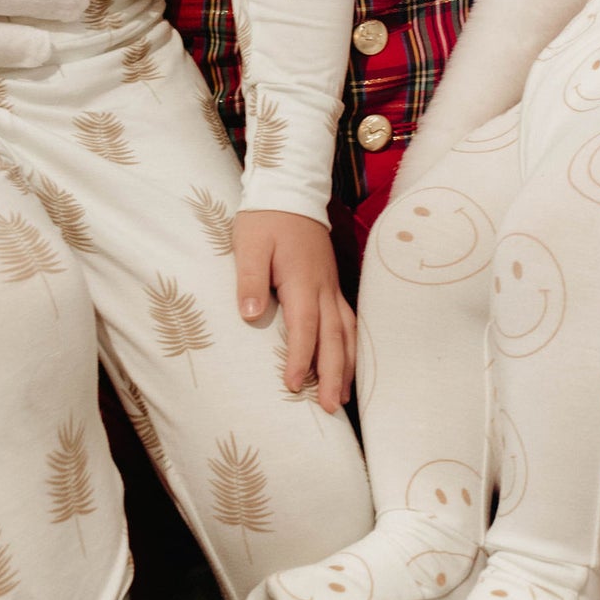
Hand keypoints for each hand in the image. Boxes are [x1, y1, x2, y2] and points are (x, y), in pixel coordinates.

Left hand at [234, 210, 353, 412]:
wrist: (291, 191)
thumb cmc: (265, 220)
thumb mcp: (249, 245)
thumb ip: (250, 280)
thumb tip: (251, 315)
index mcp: (302, 280)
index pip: (304, 327)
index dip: (299, 358)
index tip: (293, 386)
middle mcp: (323, 287)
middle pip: (333, 337)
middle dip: (332, 374)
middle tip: (330, 408)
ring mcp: (331, 286)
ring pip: (346, 331)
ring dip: (346, 365)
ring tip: (343, 396)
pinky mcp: (331, 284)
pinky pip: (347, 320)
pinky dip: (350, 346)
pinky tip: (349, 363)